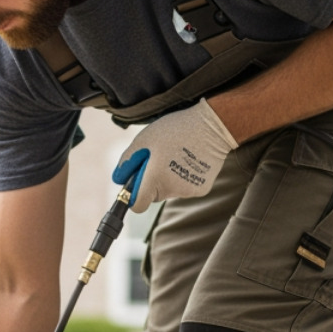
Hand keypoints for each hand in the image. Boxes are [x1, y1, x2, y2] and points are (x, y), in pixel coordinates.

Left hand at [112, 99, 238, 212]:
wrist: (213, 126)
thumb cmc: (176, 130)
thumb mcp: (144, 139)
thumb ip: (127, 162)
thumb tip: (119, 180)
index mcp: (154, 179)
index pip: (137, 206)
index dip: (133, 196)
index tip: (135, 184)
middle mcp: (171, 190)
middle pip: (153, 196)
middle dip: (151, 182)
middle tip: (159, 159)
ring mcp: (188, 191)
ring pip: (169, 191)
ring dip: (168, 177)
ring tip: (177, 155)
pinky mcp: (201, 189)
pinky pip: (185, 187)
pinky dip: (183, 177)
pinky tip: (190, 159)